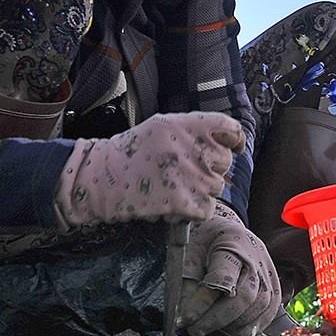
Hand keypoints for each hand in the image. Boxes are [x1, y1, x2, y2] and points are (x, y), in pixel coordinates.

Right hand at [54, 111, 243, 226]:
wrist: (101, 178)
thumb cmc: (130, 152)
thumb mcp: (163, 126)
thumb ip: (194, 130)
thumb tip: (224, 140)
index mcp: (190, 125)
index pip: (232, 129)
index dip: (235, 140)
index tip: (232, 147)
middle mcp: (195, 148)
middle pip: (225, 162)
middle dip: (210, 169)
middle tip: (185, 172)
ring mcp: (193, 176)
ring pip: (217, 187)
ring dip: (200, 191)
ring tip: (173, 187)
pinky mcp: (187, 202)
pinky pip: (207, 208)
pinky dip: (194, 210)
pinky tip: (173, 203)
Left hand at [178, 202, 282, 335]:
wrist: (222, 228)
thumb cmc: (202, 241)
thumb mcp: (187, 256)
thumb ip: (186, 286)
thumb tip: (184, 318)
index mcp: (232, 243)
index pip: (221, 279)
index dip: (202, 304)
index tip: (184, 320)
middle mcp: (256, 255)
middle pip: (246, 295)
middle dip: (219, 319)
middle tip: (195, 329)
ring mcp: (268, 268)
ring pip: (262, 304)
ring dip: (238, 325)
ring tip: (215, 332)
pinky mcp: (273, 280)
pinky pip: (272, 307)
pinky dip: (256, 324)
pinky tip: (238, 333)